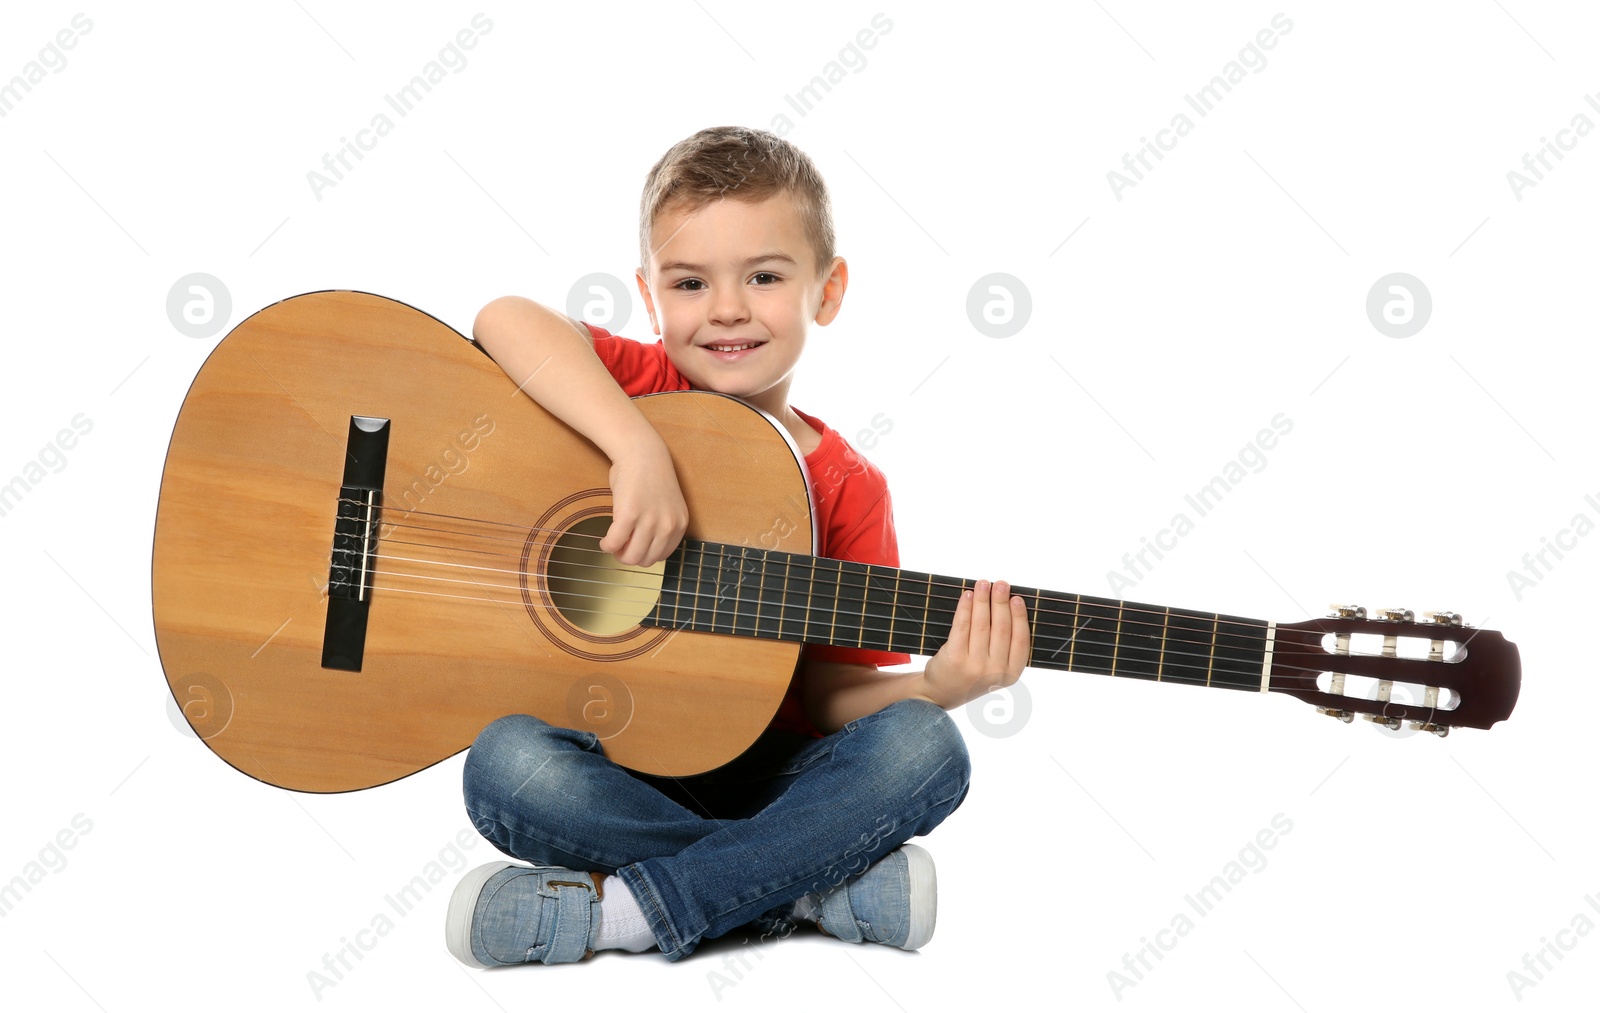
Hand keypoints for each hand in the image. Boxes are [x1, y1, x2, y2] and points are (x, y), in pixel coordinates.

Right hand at [600, 440, 687, 566]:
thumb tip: (641, 546)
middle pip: (646, 560)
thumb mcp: (666, 506)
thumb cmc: (650, 476)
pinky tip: (604, 540)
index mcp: (679, 524)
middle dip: (630, 556)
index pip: (661, 556)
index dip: (644, 554)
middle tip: (620, 546)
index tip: (633, 546)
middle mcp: (668, 526)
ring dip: (618, 554)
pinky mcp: (629, 515)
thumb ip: (660, 526)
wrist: (641, 452)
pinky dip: (606, 546)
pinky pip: (614, 543)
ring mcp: (649, 521)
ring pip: (631, 557)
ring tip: (612, 543)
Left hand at [919, 580, 1030, 708]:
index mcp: (1011, 673)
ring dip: (983, 600)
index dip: (1019, 616)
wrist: (941, 692)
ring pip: (981, 624)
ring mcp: (974, 666)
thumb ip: (1005, 646)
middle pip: (1001, 628)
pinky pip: (962, 626)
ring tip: (983, 584)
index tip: (1016, 598)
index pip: (1020, 640)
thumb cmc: (972, 673)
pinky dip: (965, 608)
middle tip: (1000, 583)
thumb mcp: (995, 669)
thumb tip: (1008, 604)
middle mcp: (995, 671)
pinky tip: (967, 595)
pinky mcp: (955, 658)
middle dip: (1000, 602)